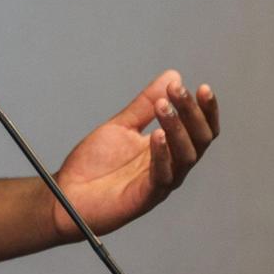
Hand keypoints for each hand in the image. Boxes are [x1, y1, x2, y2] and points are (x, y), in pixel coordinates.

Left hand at [51, 70, 218, 240]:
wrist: (68, 194)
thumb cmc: (95, 164)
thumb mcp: (121, 126)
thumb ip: (145, 105)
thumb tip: (173, 76)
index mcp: (168, 148)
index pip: (199, 128)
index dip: (205, 109)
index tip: (202, 87)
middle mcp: (171, 165)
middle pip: (199, 139)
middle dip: (191, 113)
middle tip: (177, 91)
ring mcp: (160, 182)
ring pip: (185, 156)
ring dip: (177, 128)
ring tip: (164, 106)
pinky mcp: (146, 197)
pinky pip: (163, 176)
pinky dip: (162, 154)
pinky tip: (156, 135)